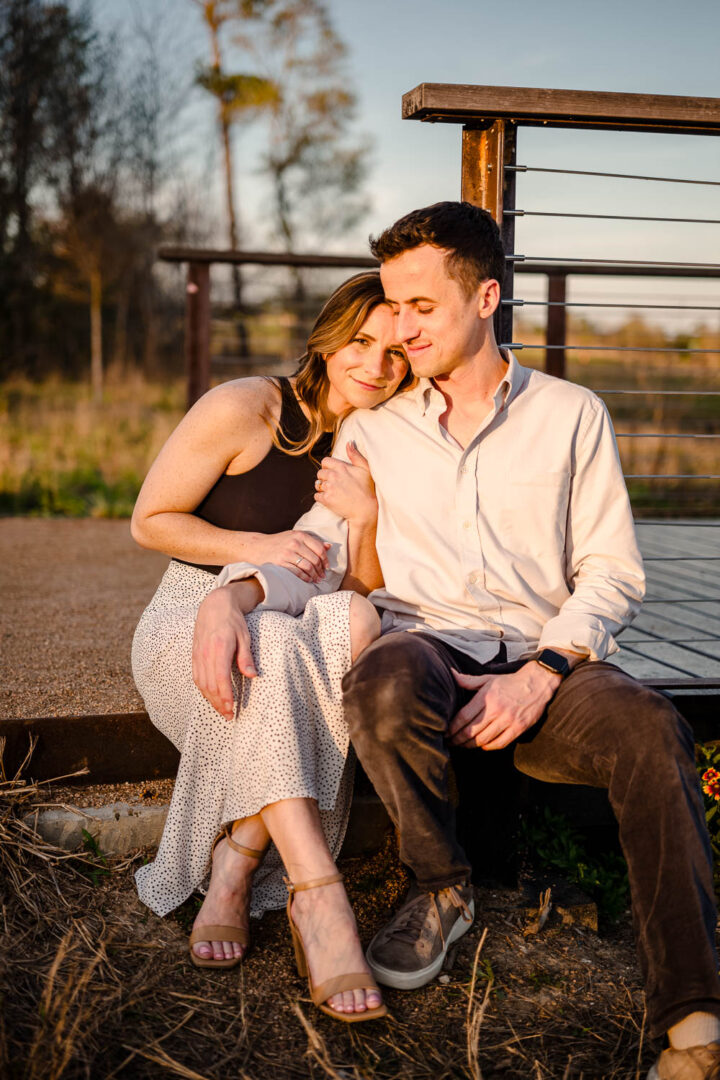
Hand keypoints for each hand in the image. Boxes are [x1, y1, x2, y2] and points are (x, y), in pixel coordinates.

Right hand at [192, 583, 258, 719]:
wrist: (214, 606)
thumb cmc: (232, 621)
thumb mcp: (245, 636)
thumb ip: (246, 657)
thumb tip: (253, 676)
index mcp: (220, 648)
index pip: (221, 677)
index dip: (225, 695)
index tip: (232, 708)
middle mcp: (205, 653)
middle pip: (210, 685)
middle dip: (219, 703)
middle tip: (230, 716)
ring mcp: (198, 655)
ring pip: (202, 684)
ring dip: (211, 700)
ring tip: (222, 711)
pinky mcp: (194, 656)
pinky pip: (197, 678)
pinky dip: (204, 691)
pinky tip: (212, 698)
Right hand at [249, 530, 329, 582]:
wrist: (257, 547)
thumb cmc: (278, 542)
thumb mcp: (294, 536)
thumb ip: (311, 541)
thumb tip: (329, 546)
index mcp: (300, 535)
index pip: (319, 549)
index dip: (325, 560)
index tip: (327, 566)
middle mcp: (294, 543)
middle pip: (315, 559)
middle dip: (321, 570)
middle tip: (322, 576)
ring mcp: (287, 553)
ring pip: (308, 566)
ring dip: (314, 575)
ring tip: (316, 579)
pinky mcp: (280, 562)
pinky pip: (298, 572)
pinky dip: (305, 578)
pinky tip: (308, 580)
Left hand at [314, 442, 376, 523]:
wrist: (366, 509)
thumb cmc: (368, 489)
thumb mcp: (365, 469)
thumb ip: (355, 455)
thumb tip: (348, 443)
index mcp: (341, 467)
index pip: (325, 462)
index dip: (328, 467)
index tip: (333, 473)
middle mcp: (333, 476)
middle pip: (320, 473)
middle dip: (324, 478)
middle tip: (334, 484)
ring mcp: (329, 488)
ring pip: (317, 484)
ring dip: (322, 488)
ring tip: (333, 492)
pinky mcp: (326, 499)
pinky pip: (317, 496)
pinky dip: (321, 498)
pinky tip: (330, 499)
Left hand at [447, 662, 560, 749]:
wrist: (537, 683)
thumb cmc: (510, 681)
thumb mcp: (488, 678)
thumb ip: (468, 680)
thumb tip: (451, 674)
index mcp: (486, 697)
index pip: (463, 717)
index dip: (452, 728)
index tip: (446, 733)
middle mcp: (496, 709)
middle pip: (471, 731)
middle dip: (458, 739)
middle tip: (450, 743)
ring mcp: (508, 720)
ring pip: (484, 739)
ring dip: (471, 745)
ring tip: (463, 746)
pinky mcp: (519, 728)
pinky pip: (500, 743)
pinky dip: (489, 747)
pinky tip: (483, 746)